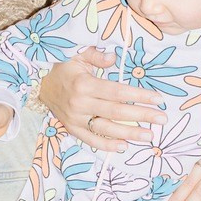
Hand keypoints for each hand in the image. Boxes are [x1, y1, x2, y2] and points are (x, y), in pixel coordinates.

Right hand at [37, 47, 162, 152]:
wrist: (38, 83)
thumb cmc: (62, 67)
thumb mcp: (77, 54)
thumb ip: (96, 56)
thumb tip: (114, 58)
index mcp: (84, 84)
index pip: (117, 92)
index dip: (139, 96)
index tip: (158, 99)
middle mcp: (80, 103)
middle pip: (116, 112)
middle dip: (141, 115)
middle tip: (162, 118)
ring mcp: (75, 118)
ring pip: (106, 129)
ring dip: (129, 133)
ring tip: (149, 135)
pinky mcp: (71, 128)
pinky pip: (90, 139)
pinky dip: (106, 145)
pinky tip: (123, 146)